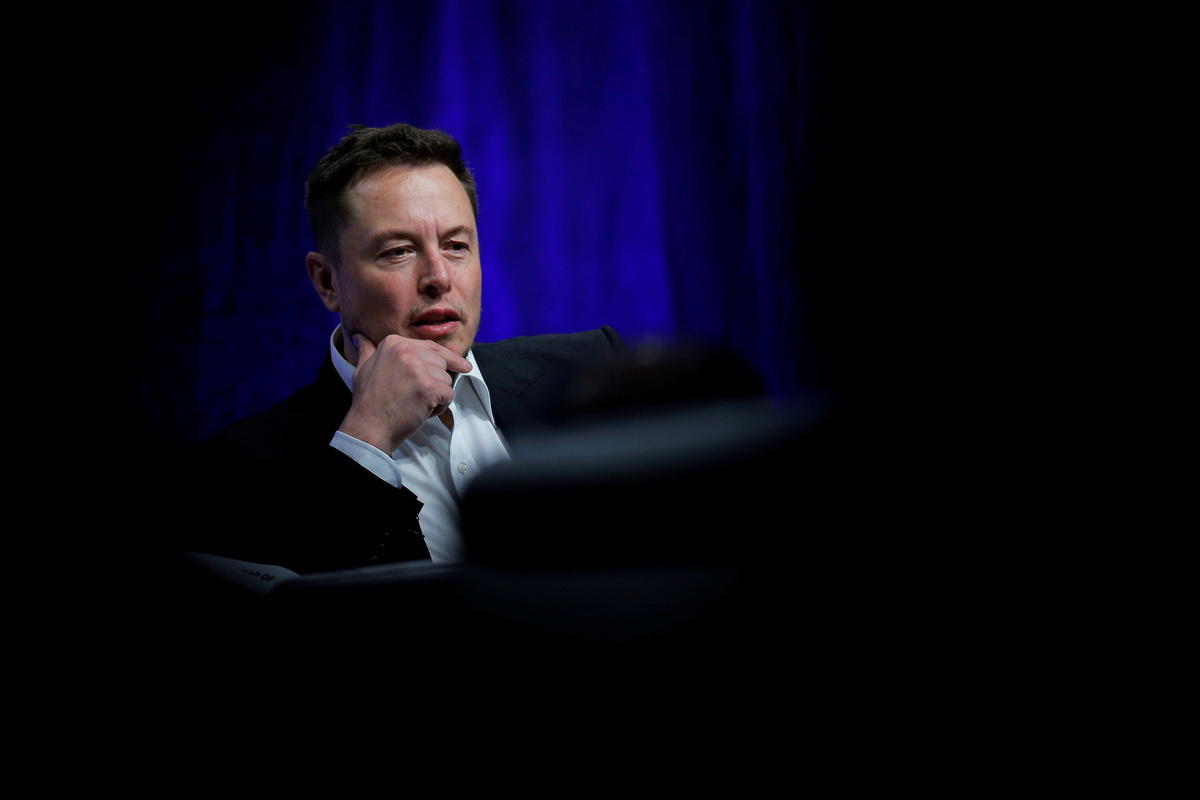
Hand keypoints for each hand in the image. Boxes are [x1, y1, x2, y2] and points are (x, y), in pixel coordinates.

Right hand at [338, 333, 472, 452]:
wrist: (369, 426)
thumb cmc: (368, 401)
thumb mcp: (363, 368)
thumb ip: (367, 351)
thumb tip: (360, 337)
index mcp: (394, 343)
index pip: (432, 347)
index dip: (449, 358)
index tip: (463, 365)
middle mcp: (407, 350)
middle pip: (442, 363)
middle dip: (435, 381)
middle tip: (416, 395)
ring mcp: (419, 368)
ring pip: (447, 380)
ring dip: (437, 395)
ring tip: (416, 403)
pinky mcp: (429, 387)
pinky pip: (449, 395)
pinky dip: (440, 407)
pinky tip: (423, 410)